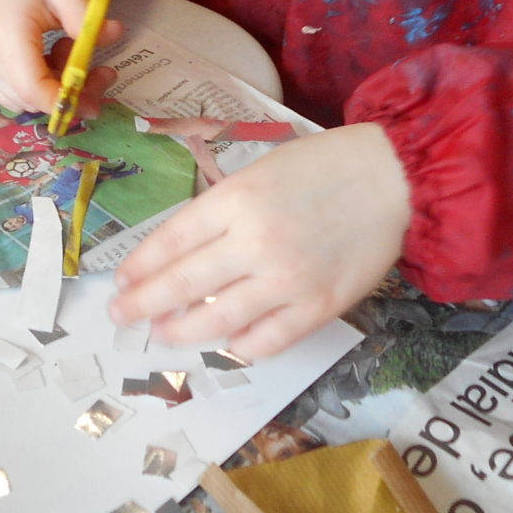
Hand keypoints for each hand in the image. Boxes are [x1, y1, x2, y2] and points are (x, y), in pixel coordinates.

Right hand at [0, 0, 125, 113]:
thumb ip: (86, 18)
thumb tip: (113, 34)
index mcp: (6, 36)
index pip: (33, 89)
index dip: (65, 102)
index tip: (97, 99)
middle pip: (33, 100)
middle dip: (71, 94)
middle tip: (104, 71)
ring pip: (28, 101)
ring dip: (58, 88)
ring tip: (72, 49)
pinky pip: (19, 93)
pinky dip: (44, 84)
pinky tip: (54, 55)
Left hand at [111, 123, 410, 361]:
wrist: (391, 178)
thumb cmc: (322, 167)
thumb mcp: (260, 173)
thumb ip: (222, 211)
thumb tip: (183, 254)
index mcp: (236, 198)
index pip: (171, 240)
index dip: (140, 266)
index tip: (121, 282)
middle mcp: (254, 241)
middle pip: (183, 283)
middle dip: (144, 303)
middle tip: (121, 315)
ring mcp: (286, 278)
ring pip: (217, 319)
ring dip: (182, 329)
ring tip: (162, 333)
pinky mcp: (318, 307)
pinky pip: (267, 339)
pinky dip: (239, 345)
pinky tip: (225, 343)